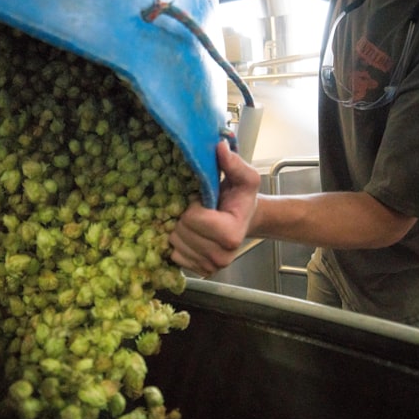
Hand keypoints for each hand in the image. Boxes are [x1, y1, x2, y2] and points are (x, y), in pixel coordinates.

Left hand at [169, 140, 259, 276]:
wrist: (244, 220)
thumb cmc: (241, 198)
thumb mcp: (244, 177)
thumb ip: (233, 163)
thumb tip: (220, 147)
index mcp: (231, 234)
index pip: (192, 219)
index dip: (192, 206)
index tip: (201, 200)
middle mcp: (221, 256)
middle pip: (180, 232)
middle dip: (183, 217)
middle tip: (196, 210)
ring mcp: (210, 267)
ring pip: (174, 243)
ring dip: (179, 228)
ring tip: (194, 221)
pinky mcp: (198, 271)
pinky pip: (173, 255)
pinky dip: (178, 242)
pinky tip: (191, 234)